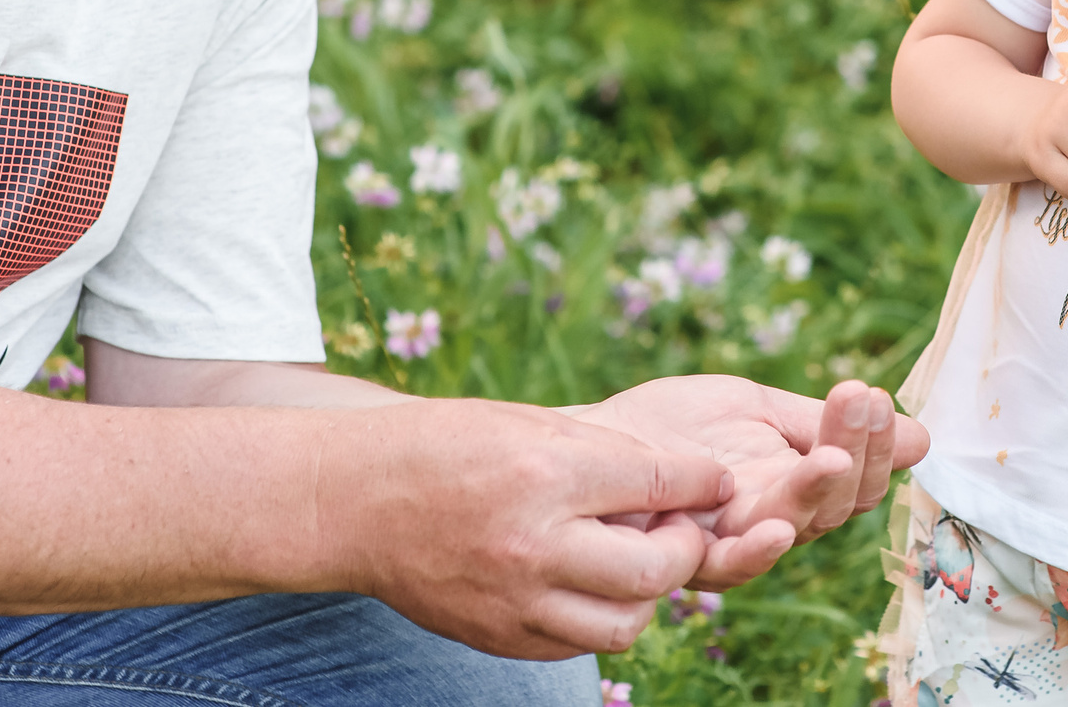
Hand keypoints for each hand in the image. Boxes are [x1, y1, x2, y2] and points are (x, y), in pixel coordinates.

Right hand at [344, 399, 736, 657]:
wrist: (353, 501)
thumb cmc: (443, 445)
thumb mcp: (528, 423)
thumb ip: (604, 454)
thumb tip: (683, 476)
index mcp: (546, 473)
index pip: (660, 486)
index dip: (702, 482)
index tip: (714, 481)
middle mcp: (535, 543)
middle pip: (657, 568)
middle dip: (686, 546)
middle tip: (681, 528)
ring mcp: (515, 599)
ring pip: (626, 623)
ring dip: (648, 595)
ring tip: (637, 563)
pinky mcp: (497, 636)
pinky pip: (576, 645)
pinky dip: (597, 617)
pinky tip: (589, 585)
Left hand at [582, 376, 929, 588]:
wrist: (592, 441)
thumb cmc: (674, 425)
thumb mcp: (756, 407)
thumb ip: (823, 426)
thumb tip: (920, 436)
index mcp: (797, 483)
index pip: (854, 474)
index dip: (873, 441)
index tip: (873, 395)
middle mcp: (775, 519)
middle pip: (836, 504)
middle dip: (856, 452)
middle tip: (861, 402)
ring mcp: (734, 542)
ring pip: (793, 529)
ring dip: (817, 494)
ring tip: (834, 459)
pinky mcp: (688, 558)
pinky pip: (731, 564)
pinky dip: (759, 549)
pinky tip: (779, 525)